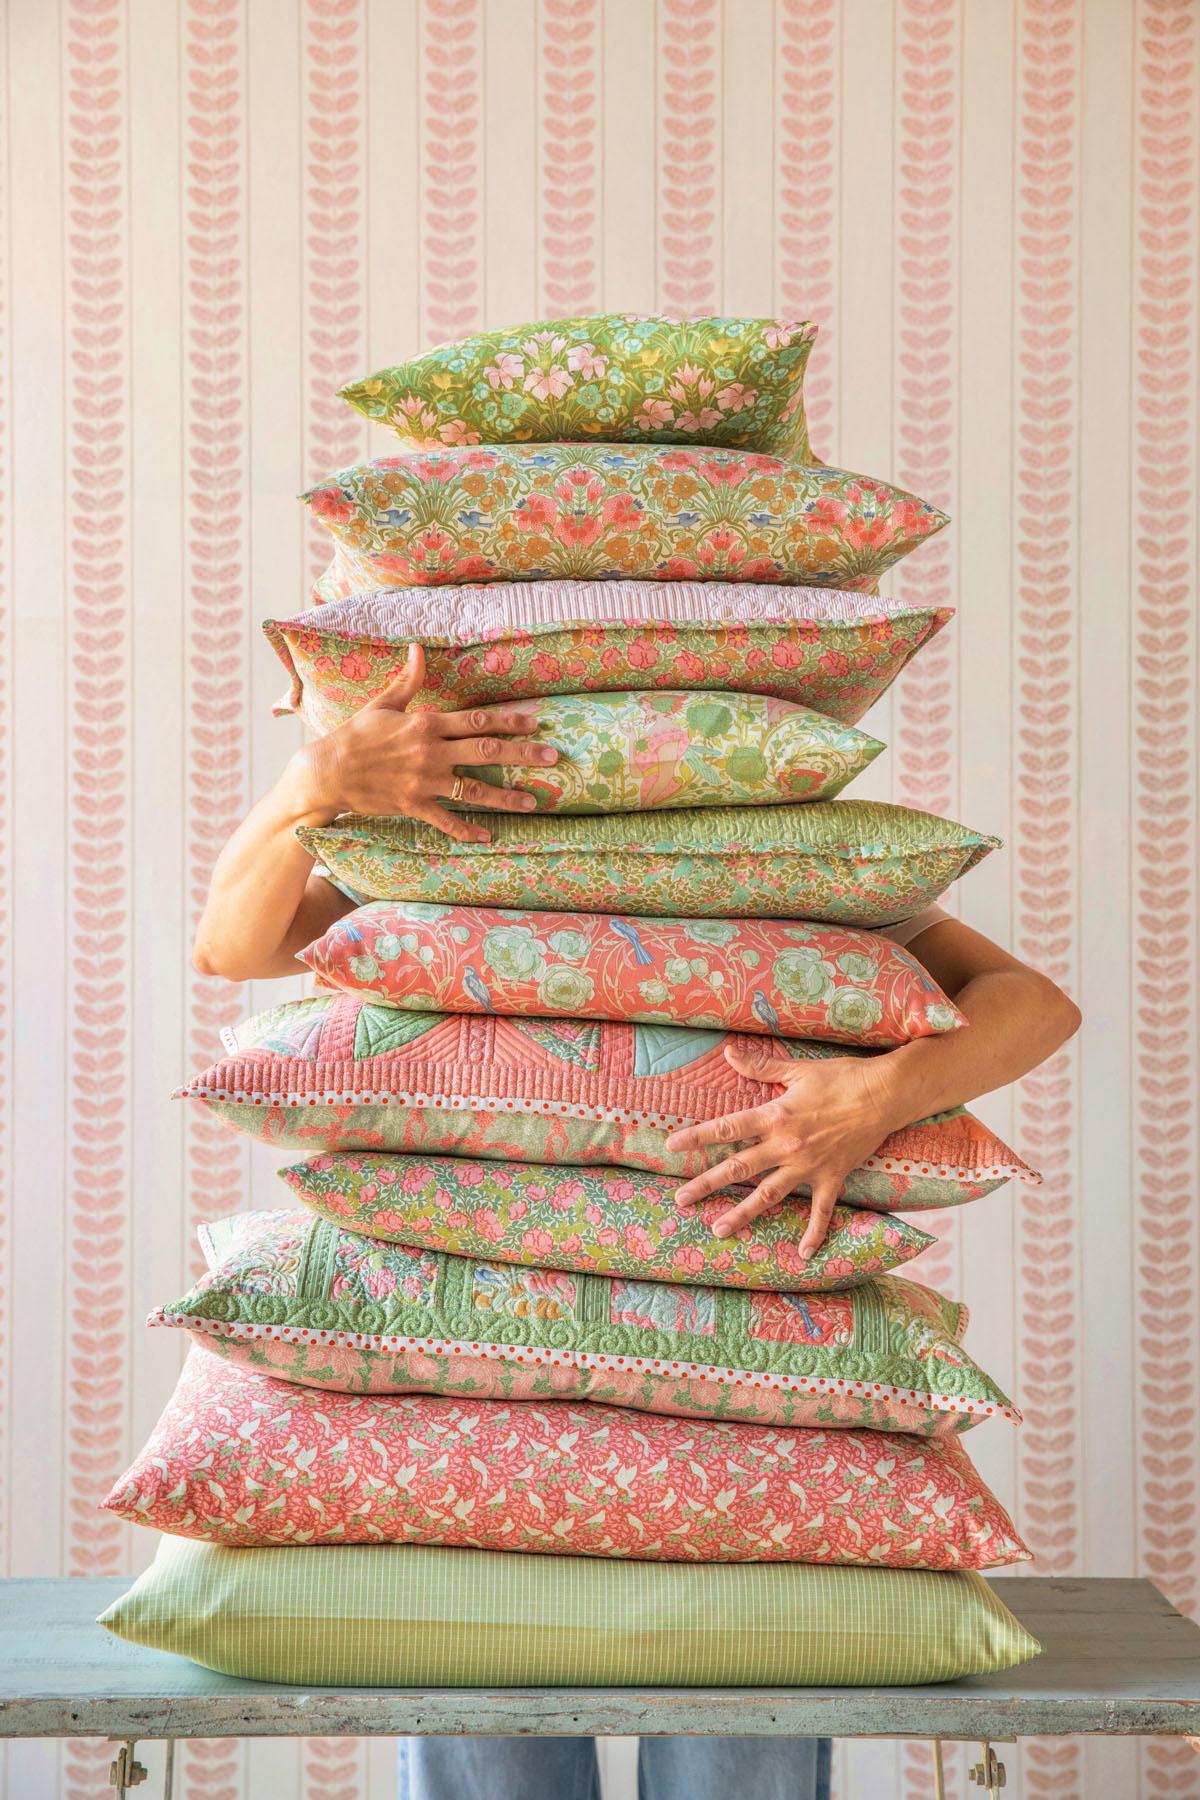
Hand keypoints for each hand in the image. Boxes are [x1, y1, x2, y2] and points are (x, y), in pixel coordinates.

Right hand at [299, 644, 556, 843]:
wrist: (327, 772)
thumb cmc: (355, 735)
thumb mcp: (383, 703)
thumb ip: (408, 680)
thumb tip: (418, 648)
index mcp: (426, 724)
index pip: (477, 721)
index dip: (509, 721)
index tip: (536, 721)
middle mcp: (431, 753)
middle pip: (486, 752)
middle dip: (522, 754)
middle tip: (552, 757)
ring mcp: (424, 782)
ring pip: (473, 790)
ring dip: (505, 798)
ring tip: (534, 802)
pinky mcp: (414, 806)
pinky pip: (446, 820)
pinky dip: (466, 830)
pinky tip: (488, 837)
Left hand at [665, 1041, 907, 1258]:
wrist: (885, 1095)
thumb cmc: (842, 1077)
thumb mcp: (798, 1070)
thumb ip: (761, 1066)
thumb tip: (728, 1053)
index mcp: (775, 1116)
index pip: (728, 1128)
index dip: (698, 1137)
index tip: (671, 1146)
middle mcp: (786, 1145)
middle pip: (738, 1167)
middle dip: (706, 1184)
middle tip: (680, 1200)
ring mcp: (808, 1166)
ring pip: (768, 1195)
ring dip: (742, 1214)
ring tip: (718, 1231)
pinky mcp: (832, 1177)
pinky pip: (820, 1211)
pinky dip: (814, 1233)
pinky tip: (805, 1254)